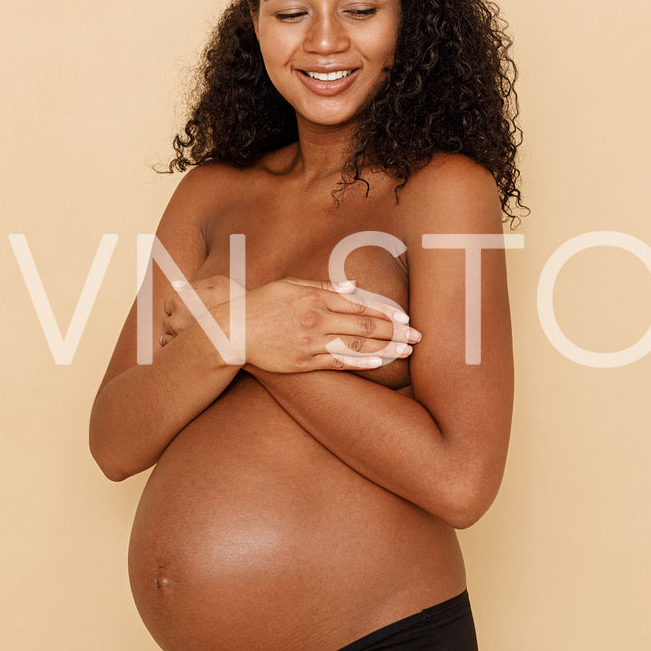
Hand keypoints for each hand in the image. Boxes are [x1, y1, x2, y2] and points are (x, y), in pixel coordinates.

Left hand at [159, 275, 238, 346]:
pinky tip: (195, 344)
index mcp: (181, 302)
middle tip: (198, 321)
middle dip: (179, 319)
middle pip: (168, 319)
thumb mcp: (219, 284)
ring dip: (178, 334)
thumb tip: (176, 286)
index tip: (194, 309)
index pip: (169, 304)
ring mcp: (179, 340)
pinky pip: (173, 349)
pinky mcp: (185, 354)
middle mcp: (176, 321)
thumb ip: (195, 284)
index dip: (182, 306)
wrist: (248, 331)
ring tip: (197, 333)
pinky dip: (180, 347)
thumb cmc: (236, 303)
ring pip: (168, 335)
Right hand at [162, 277, 419, 371]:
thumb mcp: (291, 285)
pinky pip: (337, 364)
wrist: (232, 330)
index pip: (359, 305)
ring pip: (355, 346)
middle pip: (364, 326)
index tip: (405, 317)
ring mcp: (310, 343)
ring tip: (407, 352)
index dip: (385, 312)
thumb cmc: (262, 304)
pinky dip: (360, 364)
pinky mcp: (302, 363)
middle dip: (394, 332)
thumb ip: (324, 286)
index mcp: (314, 297)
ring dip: (385, 349)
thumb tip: (355, 287)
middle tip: (418, 337)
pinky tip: (378, 365)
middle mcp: (316, 319)